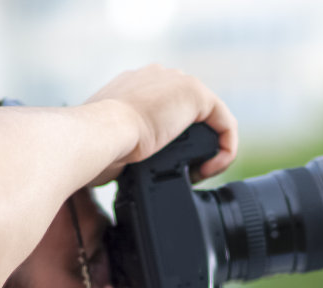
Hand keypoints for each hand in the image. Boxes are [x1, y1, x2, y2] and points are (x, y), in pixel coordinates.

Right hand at [83, 64, 238, 184]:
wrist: (101, 133)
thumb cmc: (97, 146)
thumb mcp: (110, 143)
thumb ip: (121, 145)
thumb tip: (121, 164)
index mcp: (134, 87)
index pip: (164, 111)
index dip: (171, 143)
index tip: (162, 167)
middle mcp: (156, 78)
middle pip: (188, 115)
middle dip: (192, 147)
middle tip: (182, 174)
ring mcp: (176, 81)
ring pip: (209, 120)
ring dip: (208, 151)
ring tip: (195, 175)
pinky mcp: (196, 94)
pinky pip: (225, 124)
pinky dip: (224, 150)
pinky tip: (208, 170)